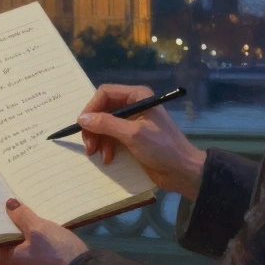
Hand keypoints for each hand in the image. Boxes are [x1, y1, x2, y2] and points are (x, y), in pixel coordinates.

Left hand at [0, 198, 88, 264]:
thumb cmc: (56, 252)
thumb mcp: (39, 228)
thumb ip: (22, 216)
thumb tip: (8, 205)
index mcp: (7, 262)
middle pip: (6, 248)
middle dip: (9, 231)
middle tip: (13, 211)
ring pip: (19, 255)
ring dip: (22, 240)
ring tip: (28, 221)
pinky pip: (31, 261)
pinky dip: (32, 249)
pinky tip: (41, 238)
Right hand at [79, 84, 206, 198]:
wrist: (183, 172)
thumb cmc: (162, 148)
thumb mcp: (133, 134)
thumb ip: (107, 124)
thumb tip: (82, 118)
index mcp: (137, 96)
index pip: (105, 93)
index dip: (91, 108)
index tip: (82, 125)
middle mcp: (133, 105)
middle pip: (103, 110)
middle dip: (94, 127)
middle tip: (89, 146)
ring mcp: (132, 122)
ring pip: (104, 125)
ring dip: (98, 140)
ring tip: (99, 155)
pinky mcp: (131, 138)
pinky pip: (111, 137)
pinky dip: (106, 147)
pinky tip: (108, 158)